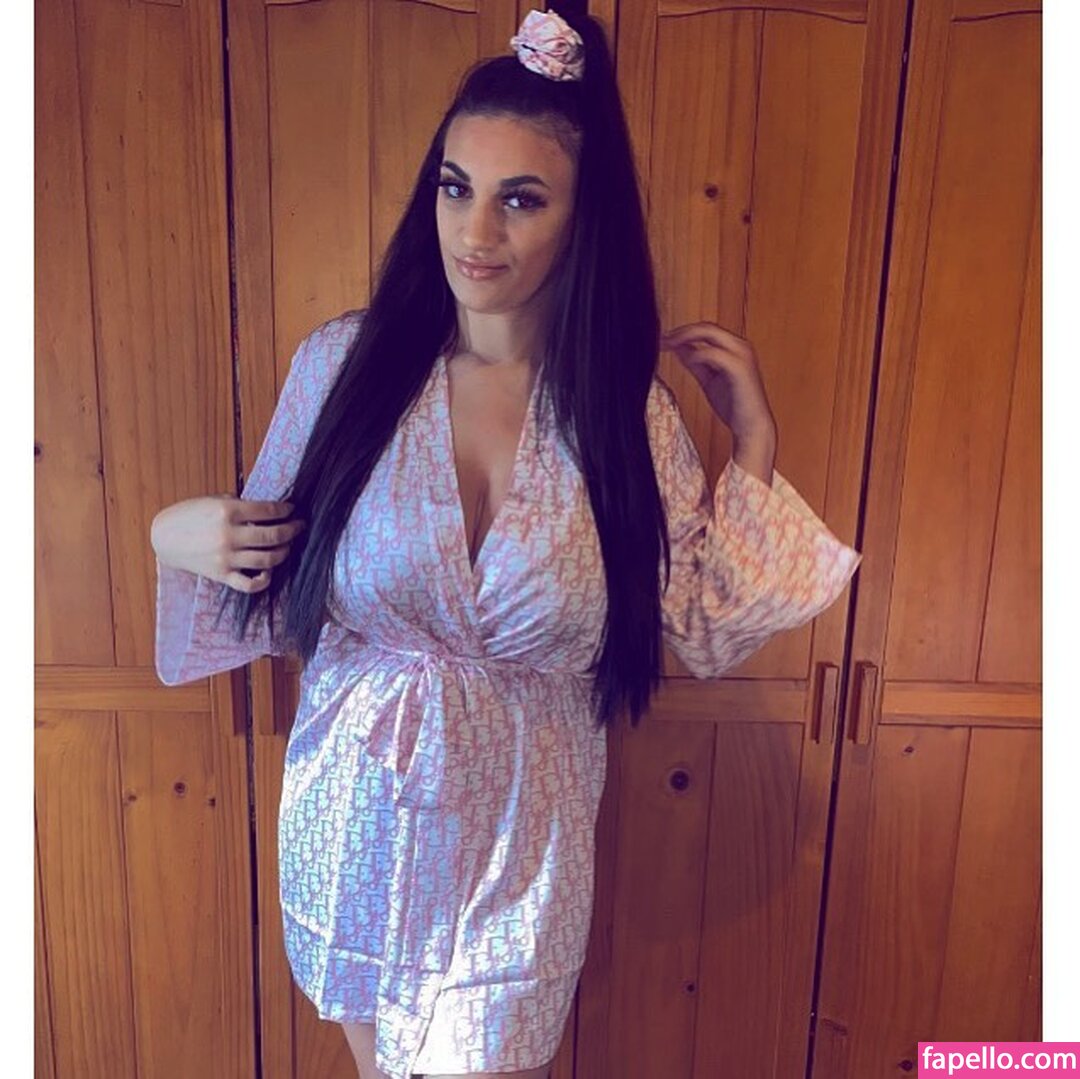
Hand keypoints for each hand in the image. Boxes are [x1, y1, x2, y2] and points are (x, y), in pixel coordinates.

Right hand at [150, 495, 306, 592]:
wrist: (164, 537)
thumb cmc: (191, 514)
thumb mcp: (215, 500)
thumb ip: (241, 505)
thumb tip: (269, 511)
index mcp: (228, 511)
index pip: (269, 511)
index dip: (286, 510)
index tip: (292, 509)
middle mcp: (229, 535)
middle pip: (273, 536)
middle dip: (292, 530)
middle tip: (299, 526)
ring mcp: (226, 558)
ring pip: (268, 560)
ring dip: (284, 552)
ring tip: (287, 545)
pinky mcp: (221, 575)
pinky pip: (250, 584)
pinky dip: (265, 579)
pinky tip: (269, 570)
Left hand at [660, 321, 776, 446]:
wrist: (752, 427)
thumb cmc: (734, 406)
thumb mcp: (709, 380)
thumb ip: (695, 363)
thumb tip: (678, 348)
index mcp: (735, 347)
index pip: (706, 329)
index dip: (683, 332)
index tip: (663, 340)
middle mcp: (740, 346)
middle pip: (706, 326)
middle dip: (681, 331)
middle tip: (661, 339)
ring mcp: (742, 355)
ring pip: (710, 332)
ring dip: (685, 336)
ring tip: (668, 345)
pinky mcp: (739, 367)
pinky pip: (714, 353)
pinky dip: (697, 355)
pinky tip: (686, 361)